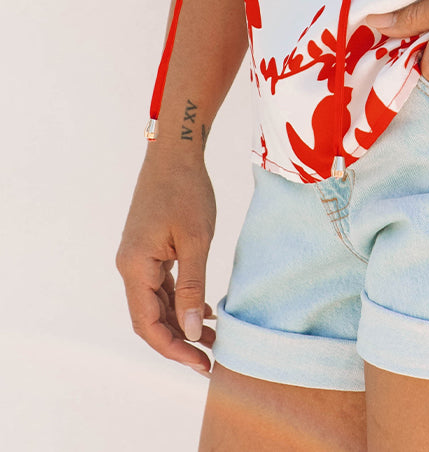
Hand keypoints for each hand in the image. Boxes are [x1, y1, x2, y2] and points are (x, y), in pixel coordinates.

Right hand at [115, 151, 217, 376]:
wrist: (176, 152)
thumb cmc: (187, 190)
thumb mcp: (196, 240)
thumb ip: (192, 287)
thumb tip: (189, 331)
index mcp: (135, 266)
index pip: (148, 324)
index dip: (173, 349)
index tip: (200, 363)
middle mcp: (130, 266)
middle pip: (150, 318)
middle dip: (178, 341)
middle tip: (210, 358)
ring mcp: (138, 257)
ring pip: (156, 303)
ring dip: (181, 322)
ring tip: (212, 339)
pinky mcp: (149, 249)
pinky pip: (161, 285)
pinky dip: (180, 300)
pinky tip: (203, 310)